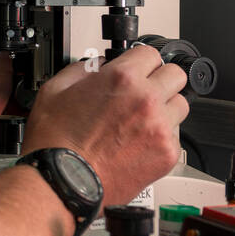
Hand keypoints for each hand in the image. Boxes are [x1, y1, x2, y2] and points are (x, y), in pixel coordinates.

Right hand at [23, 45, 189, 205]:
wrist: (63, 182)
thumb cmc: (56, 142)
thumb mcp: (54, 91)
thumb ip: (80, 71)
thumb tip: (94, 66)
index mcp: (121, 78)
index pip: (150, 53)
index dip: (139, 60)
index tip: (136, 69)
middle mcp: (146, 100)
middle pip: (176, 75)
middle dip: (159, 80)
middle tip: (144, 91)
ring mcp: (161, 128)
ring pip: (180, 105)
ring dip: (165, 108)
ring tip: (142, 120)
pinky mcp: (167, 154)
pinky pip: (176, 136)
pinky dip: (161, 137)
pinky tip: (138, 143)